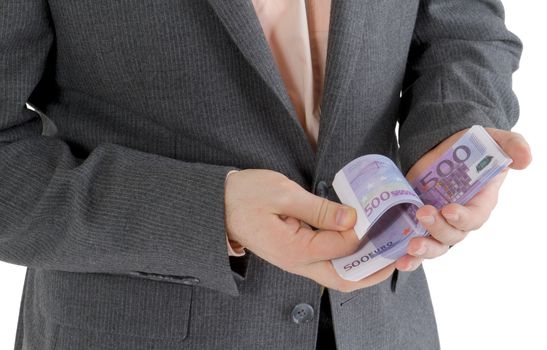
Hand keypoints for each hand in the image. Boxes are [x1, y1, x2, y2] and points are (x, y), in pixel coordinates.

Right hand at [224, 169, 395, 291]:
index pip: (341, 248)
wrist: (218, 204)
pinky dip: (346, 256)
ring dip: (362, 264)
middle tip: (397, 254)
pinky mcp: (295, 253)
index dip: (362, 233)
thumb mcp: (282, 193)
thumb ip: (319, 208)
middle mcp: (296, 262)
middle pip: (343, 279)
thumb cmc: (245, 195)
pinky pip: (326, 262)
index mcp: (293, 249)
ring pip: (337, 273)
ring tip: (384, 248)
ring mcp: (295, 261)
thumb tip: (351, 219)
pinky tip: (358, 240)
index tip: (377, 215)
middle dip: (373, 270)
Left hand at [397, 128, 531, 271]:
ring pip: (436, 246)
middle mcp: (460, 219)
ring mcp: (438, 222)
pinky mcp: (418, 222)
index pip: (475, 217)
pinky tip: (400, 262)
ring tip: (412, 246)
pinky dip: (410, 257)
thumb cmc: (472, 146)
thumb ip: (511, 145)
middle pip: (453, 236)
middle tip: (423, 214)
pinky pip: (417, 245)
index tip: (449, 209)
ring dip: (425, 250)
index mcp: (480, 203)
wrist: (443, 145)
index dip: (463, 217)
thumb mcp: (493, 140)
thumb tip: (525, 158)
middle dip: (438, 229)